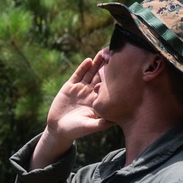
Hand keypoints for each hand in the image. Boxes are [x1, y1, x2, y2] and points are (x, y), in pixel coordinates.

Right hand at [31, 51, 114, 167]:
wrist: (57, 129)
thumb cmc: (75, 130)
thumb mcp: (89, 127)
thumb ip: (101, 124)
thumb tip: (115, 121)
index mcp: (97, 101)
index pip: (108, 87)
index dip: (115, 78)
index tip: (124, 69)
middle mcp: (90, 93)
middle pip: (101, 76)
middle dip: (107, 66)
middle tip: (116, 54)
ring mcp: (80, 89)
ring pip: (90, 73)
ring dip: (97, 63)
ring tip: (104, 52)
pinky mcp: (69, 87)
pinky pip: (77, 75)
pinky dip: (82, 68)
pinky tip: (88, 61)